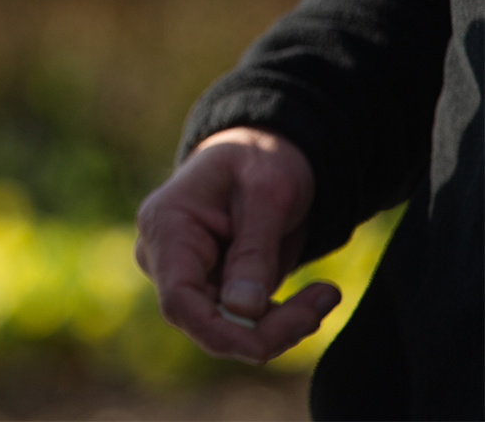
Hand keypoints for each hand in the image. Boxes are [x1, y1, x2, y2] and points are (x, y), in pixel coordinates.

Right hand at [135, 126, 339, 363]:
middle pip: (206, 323)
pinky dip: (279, 319)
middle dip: (267, 328)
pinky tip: (314, 296)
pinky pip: (241, 323)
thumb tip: (243, 312)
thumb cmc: (261, 158)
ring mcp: (185, 274)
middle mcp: (164, 256)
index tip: (275, 340)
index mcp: (167, 226)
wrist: (262, 149)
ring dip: (280, 325)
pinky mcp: (210, 286)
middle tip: (326, 298)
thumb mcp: (268, 194)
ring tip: (325, 294)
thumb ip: (254, 251)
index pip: (180, 302)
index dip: (223, 334)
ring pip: (227, 329)